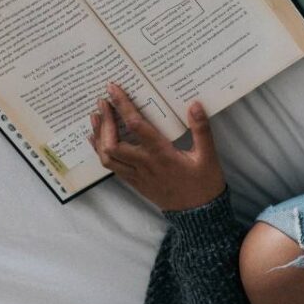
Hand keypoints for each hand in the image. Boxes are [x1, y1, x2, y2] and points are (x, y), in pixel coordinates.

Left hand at [89, 83, 224, 211]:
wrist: (198, 214)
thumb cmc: (204, 183)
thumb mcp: (208, 156)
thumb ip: (201, 129)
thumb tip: (194, 105)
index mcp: (161, 154)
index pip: (136, 126)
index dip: (123, 106)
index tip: (113, 89)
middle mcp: (144, 164)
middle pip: (112, 143)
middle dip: (104, 121)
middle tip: (101, 102)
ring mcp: (137, 175)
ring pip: (107, 157)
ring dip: (98, 136)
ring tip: (96, 117)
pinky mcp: (135, 183)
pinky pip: (112, 167)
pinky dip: (101, 151)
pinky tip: (97, 141)